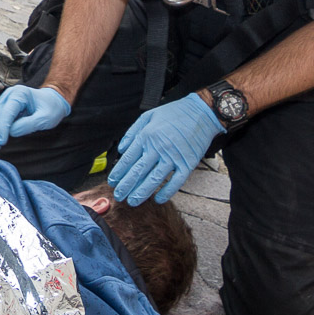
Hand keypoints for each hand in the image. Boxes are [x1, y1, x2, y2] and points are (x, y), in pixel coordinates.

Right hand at [0, 85, 70, 151]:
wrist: (52, 101)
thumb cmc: (51, 109)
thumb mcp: (46, 118)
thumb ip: (30, 124)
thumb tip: (12, 132)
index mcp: (20, 93)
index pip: (6, 112)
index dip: (2, 128)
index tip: (1, 142)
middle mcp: (9, 94)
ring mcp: (4, 100)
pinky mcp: (2, 107)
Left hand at [110, 92, 224, 204]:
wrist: (201, 113)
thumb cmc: (173, 114)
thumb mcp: (148, 116)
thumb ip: (132, 132)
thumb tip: (120, 149)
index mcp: (147, 136)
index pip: (128, 159)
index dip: (118, 173)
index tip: (112, 182)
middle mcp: (158, 148)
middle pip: (138, 171)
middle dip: (126, 186)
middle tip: (119, 196)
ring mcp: (174, 157)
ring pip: (154, 179)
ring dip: (142, 192)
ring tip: (132, 202)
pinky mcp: (188, 163)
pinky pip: (176, 182)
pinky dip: (166, 192)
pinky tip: (157, 200)